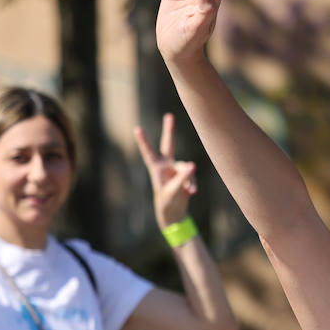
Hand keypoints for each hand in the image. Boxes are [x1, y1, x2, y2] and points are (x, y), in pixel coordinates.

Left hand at [135, 112, 196, 227]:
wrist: (174, 213)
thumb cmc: (168, 202)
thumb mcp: (174, 191)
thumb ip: (182, 178)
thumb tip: (192, 165)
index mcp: (157, 169)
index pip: (149, 153)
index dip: (143, 141)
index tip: (137, 129)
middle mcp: (165, 166)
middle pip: (168, 145)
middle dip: (169, 131)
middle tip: (169, 116)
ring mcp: (175, 169)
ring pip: (186, 168)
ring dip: (189, 179)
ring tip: (190, 191)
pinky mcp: (185, 175)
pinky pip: (192, 175)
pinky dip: (192, 184)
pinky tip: (192, 193)